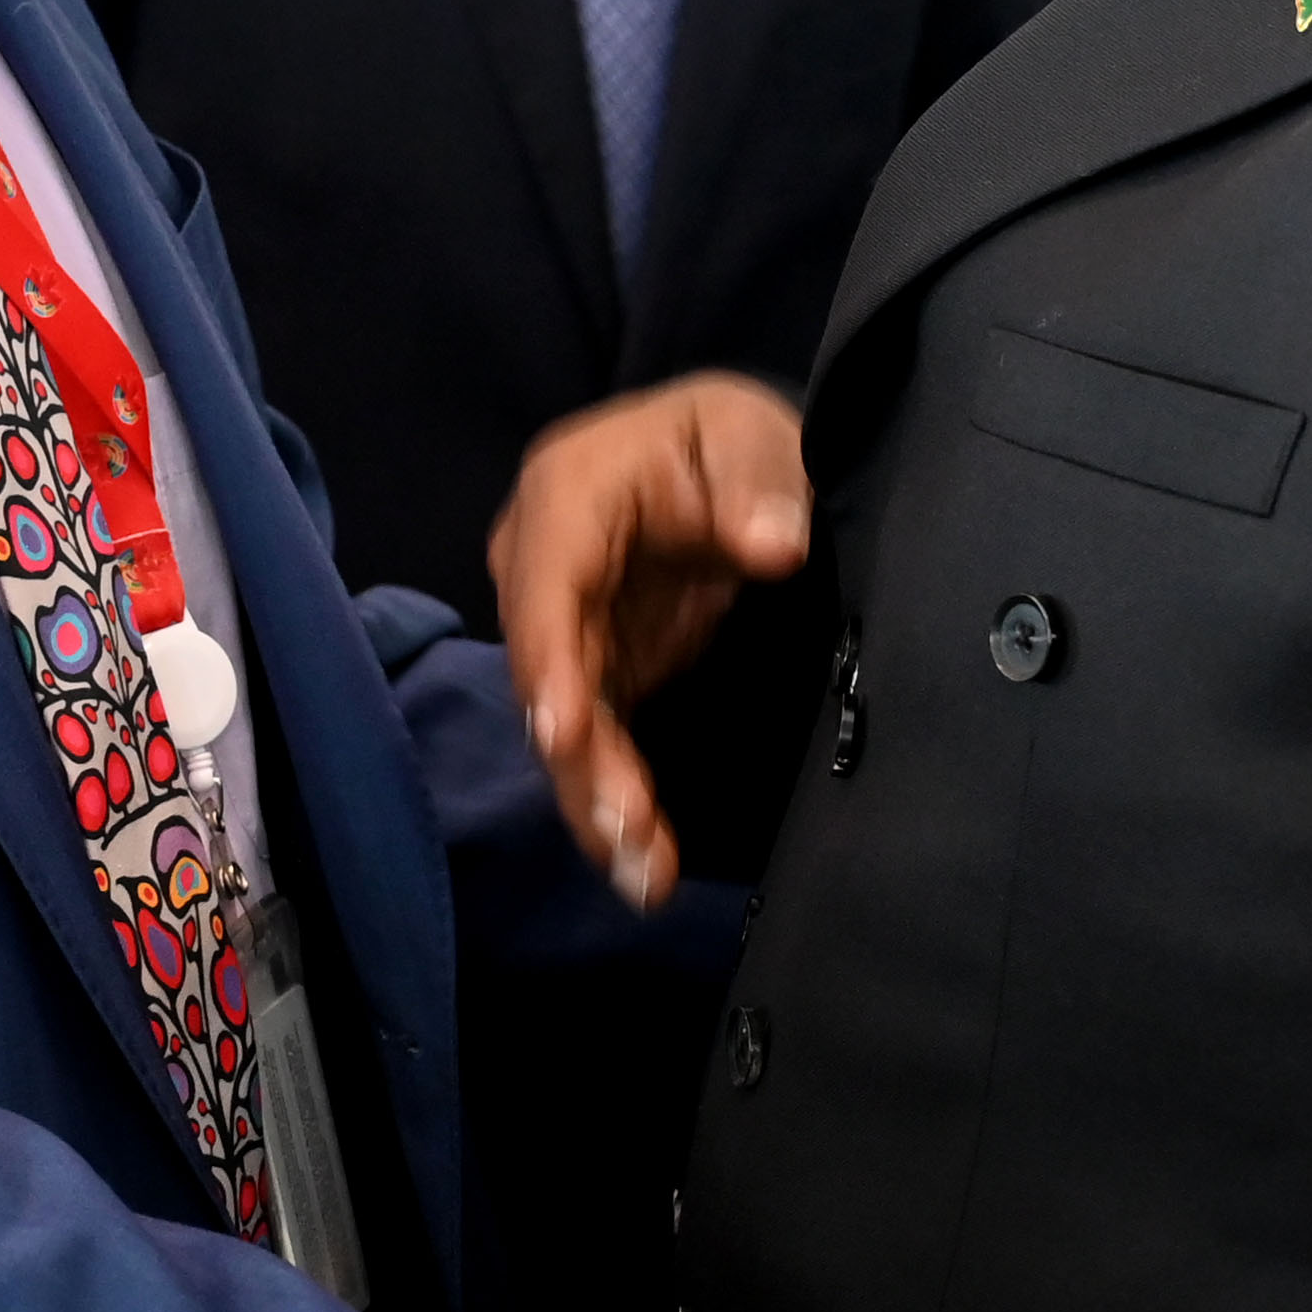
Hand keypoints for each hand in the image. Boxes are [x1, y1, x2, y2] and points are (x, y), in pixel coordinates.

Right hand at [487, 373, 809, 907]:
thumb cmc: (728, 438)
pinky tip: (644, 868)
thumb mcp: (753, 436)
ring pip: (563, 726)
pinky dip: (614, 804)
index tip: (563, 733)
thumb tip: (773, 546)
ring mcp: (561, 627)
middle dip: (580, 759)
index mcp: (566, 493)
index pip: (547, 584)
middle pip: (546, 673)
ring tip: (643, 874)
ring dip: (597, 801)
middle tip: (629, 832)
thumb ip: (760, 487)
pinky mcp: (593, 675)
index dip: (550, 662)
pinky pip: (592, 745)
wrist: (724, 461)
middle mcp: (539, 567)